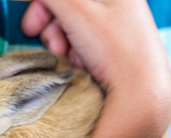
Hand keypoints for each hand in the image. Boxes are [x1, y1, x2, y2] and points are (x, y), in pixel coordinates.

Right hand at [22, 0, 170, 92]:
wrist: (140, 95)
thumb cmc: (114, 48)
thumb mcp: (78, 11)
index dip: (41, 6)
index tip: (30, 28)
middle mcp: (117, 5)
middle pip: (67, 8)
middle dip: (53, 29)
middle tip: (54, 47)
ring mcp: (115, 29)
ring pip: (71, 29)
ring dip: (63, 45)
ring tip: (72, 60)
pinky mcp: (112, 50)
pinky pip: (82, 45)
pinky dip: (74, 55)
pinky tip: (81, 67)